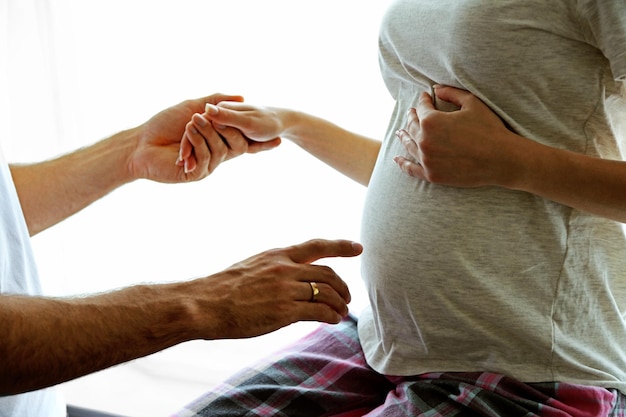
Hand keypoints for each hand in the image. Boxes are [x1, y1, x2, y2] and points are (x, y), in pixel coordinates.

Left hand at [129, 93, 276, 182]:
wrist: (140, 142)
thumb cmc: (163, 124)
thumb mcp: (192, 106)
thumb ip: (216, 101)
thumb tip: (242, 96)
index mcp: (217, 139)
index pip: (244, 142)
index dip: (261, 144)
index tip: (280, 141)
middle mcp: (216, 154)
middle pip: (237, 143)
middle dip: (226, 127)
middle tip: (207, 115)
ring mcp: (207, 165)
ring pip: (221, 149)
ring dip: (205, 132)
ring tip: (190, 122)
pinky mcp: (196, 173)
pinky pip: (207, 157)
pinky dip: (197, 143)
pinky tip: (184, 138)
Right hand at [192, 239, 362, 338]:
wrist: (204, 304)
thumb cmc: (223, 289)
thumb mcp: (252, 266)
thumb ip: (275, 268)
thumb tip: (292, 276)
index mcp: (277, 255)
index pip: (317, 246)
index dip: (341, 246)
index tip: (358, 248)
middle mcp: (285, 269)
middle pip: (328, 274)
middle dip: (343, 287)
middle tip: (347, 297)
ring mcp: (285, 290)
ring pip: (327, 294)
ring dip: (340, 304)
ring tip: (342, 312)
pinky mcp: (284, 312)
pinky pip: (319, 312)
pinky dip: (332, 316)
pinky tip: (333, 321)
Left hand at [393, 85, 518, 187]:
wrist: (501, 159)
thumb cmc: (489, 128)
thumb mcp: (472, 103)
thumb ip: (451, 93)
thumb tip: (435, 88)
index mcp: (431, 121)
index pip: (422, 108)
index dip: (423, 100)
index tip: (425, 96)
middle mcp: (424, 141)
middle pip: (413, 126)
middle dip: (412, 117)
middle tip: (411, 113)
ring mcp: (427, 160)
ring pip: (410, 146)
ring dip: (404, 137)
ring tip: (400, 132)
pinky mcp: (432, 176)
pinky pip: (412, 169)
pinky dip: (403, 164)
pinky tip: (397, 159)